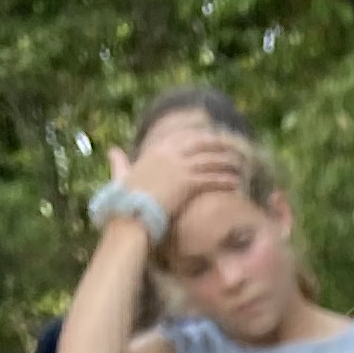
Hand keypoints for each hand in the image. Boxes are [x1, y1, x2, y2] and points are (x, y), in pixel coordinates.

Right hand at [115, 117, 253, 231]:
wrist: (129, 215)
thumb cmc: (123, 201)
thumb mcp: (121, 176)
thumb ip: (120, 163)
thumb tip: (112, 151)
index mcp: (155, 150)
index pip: (184, 137)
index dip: (201, 137)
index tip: (213, 138)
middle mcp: (169, 154)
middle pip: (201, 144)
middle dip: (220, 145)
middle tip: (234, 147)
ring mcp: (179, 166)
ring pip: (210, 160)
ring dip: (228, 162)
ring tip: (241, 165)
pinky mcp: (187, 182)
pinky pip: (211, 178)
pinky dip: (225, 179)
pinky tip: (236, 183)